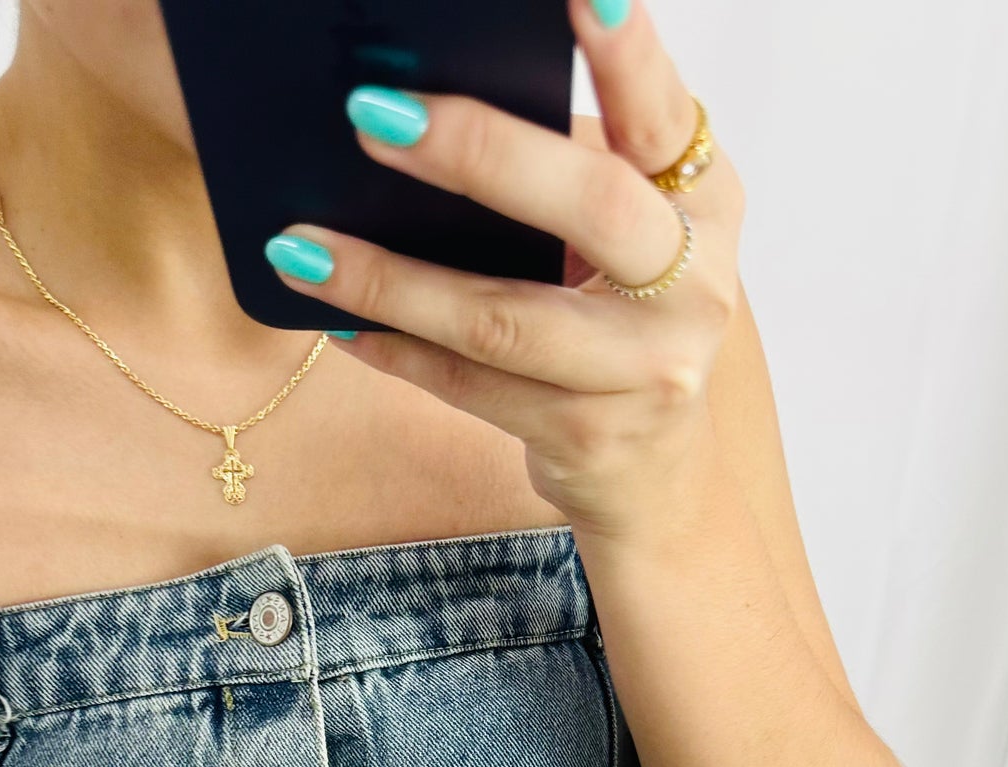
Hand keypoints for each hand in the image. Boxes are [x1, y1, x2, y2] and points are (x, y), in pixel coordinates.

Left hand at [263, 0, 742, 539]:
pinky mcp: (590, 441)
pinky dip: (398, 353)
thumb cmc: (619, 322)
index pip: (662, 109)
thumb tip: (417, 106)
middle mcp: (694, 283)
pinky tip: (338, 323)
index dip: (628, 48)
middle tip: (372, 117)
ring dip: (391, 281)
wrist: (655, 477)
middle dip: (477, 154)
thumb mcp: (625, 235)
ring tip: (304, 245)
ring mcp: (646, 371)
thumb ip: (566, 170)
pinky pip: (473, 390)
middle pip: (590, 206)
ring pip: (505, 319)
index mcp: (703, 199)